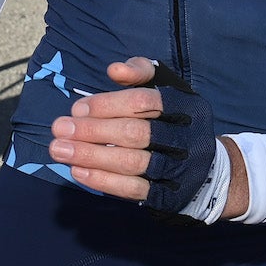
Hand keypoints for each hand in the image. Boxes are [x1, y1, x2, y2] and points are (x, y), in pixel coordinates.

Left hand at [45, 57, 239, 217]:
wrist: (206, 168)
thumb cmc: (172, 120)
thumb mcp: (165, 87)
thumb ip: (141, 72)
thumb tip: (115, 70)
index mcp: (186, 107)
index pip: (143, 102)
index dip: (107, 104)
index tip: (77, 108)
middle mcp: (187, 139)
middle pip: (135, 134)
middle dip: (93, 130)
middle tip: (59, 129)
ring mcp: (179, 170)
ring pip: (132, 163)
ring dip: (91, 156)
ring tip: (59, 150)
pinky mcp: (169, 195)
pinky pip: (133, 189)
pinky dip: (102, 181)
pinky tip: (78, 171)